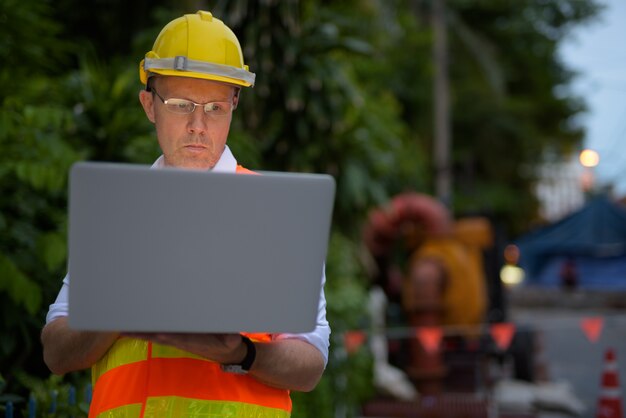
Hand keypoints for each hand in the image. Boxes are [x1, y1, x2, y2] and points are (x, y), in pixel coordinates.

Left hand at [122, 332, 246, 363]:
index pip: (176, 337)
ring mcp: (178, 338)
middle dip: (144, 332)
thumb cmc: (229, 342)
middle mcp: (182, 340)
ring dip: (140, 331)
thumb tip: (232, 339)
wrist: (226, 352)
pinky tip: (134, 327)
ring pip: (155, 334)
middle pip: (159, 336)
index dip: (165, 334)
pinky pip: (158, 333)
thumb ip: (232, 338)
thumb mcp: (233, 340)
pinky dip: (145, 330)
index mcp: (193, 340)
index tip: (154, 332)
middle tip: (126, 325)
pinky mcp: (177, 336)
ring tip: (122, 325)